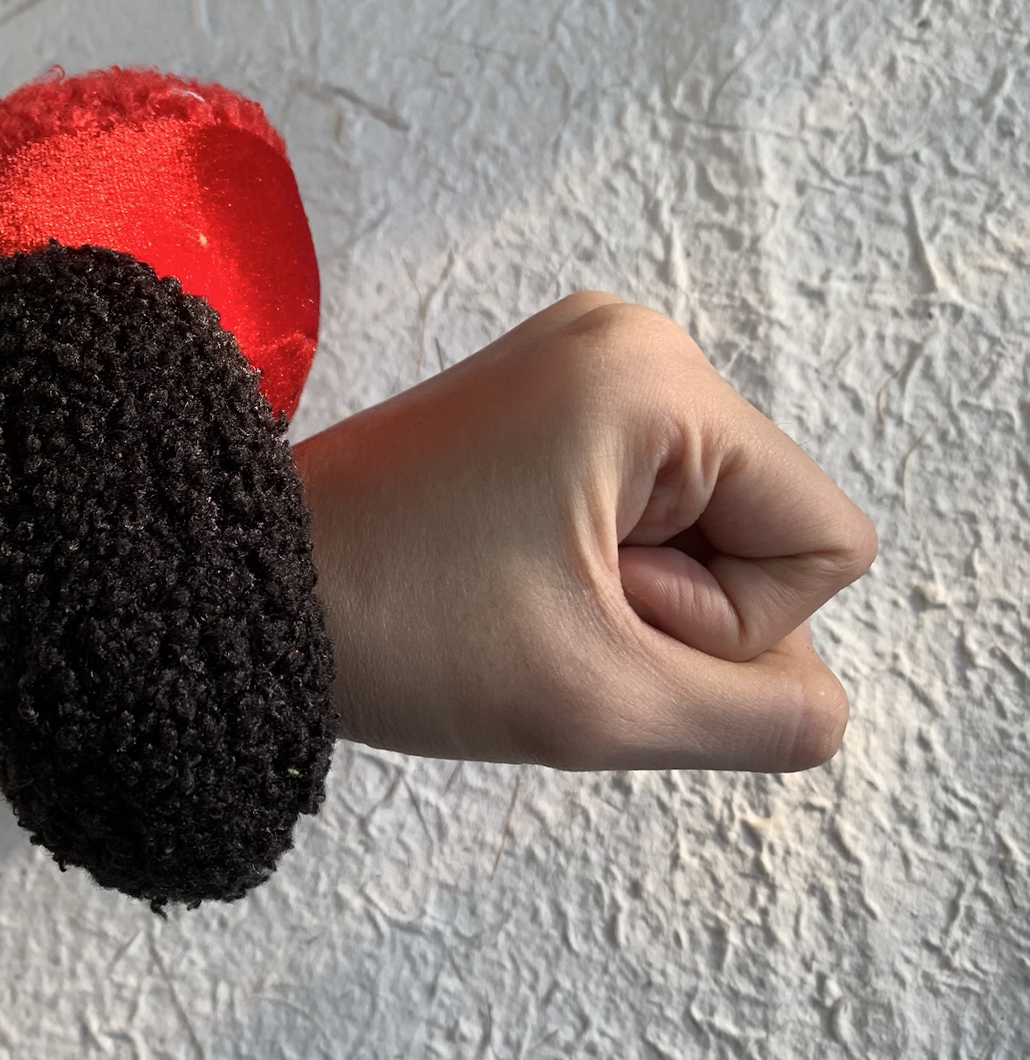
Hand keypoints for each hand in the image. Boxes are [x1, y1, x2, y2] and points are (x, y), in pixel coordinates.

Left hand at [293, 293, 876, 771]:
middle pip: (763, 527)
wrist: (235, 589)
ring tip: (516, 594)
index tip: (601, 612)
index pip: (824, 544)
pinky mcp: (540, 405)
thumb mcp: (602, 703)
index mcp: (656, 379)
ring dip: (631, 596)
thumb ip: (758, 717)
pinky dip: (597, 569)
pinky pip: (642, 511)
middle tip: (543, 609)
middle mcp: (630, 342)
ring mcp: (581, 366)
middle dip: (674, 607)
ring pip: (704, 529)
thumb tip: (815, 703)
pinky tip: (510, 578)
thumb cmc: (398, 628)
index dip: (733, 626)